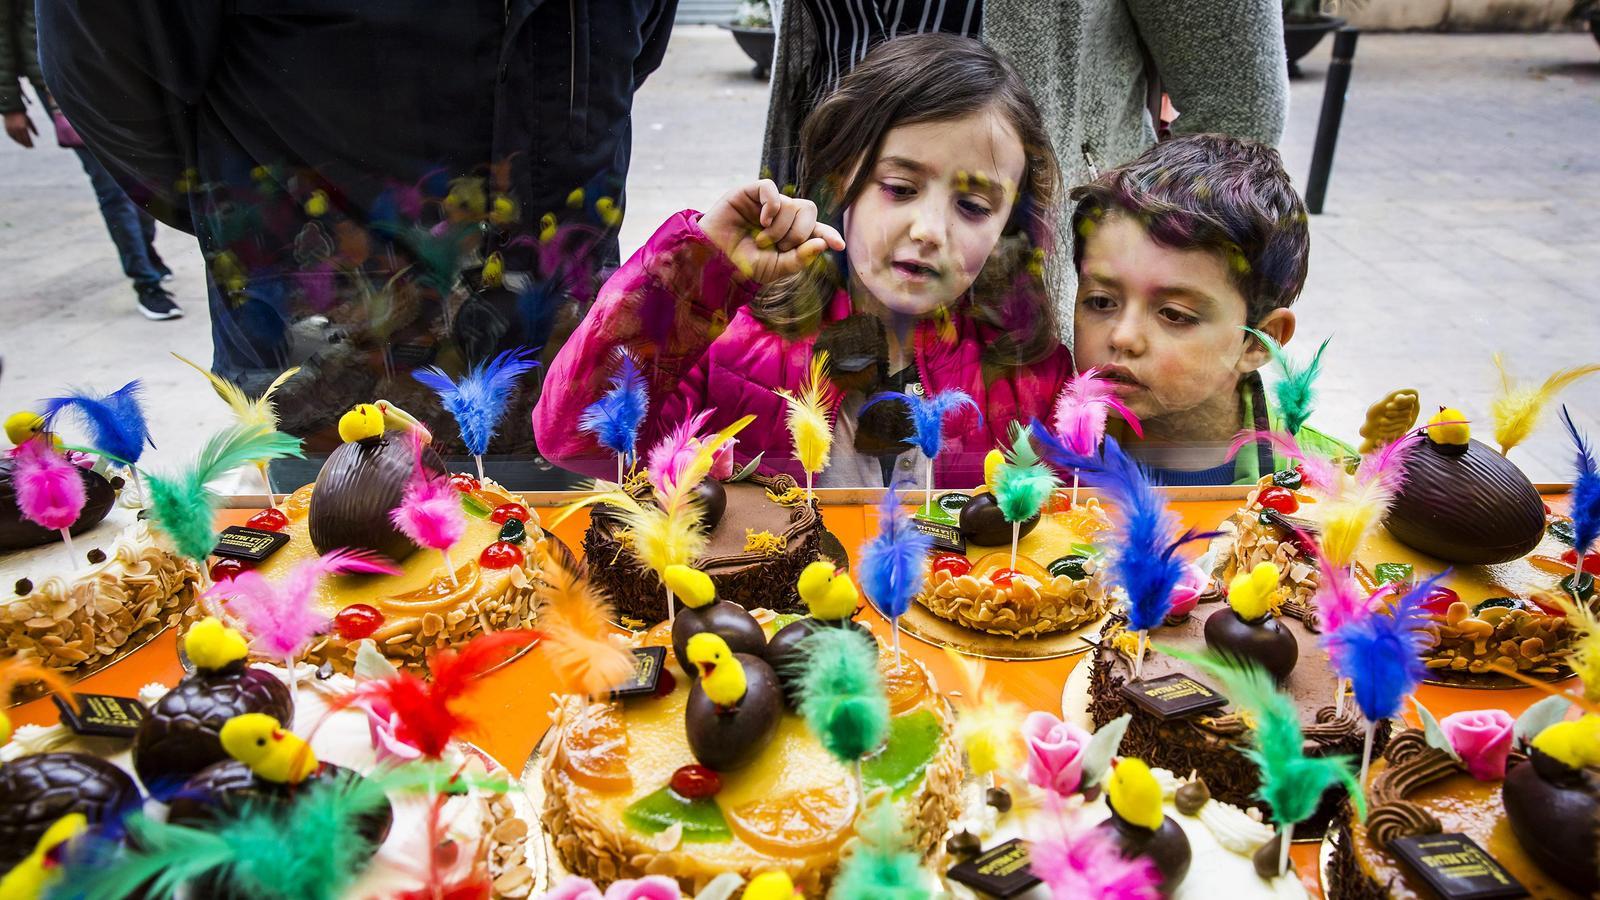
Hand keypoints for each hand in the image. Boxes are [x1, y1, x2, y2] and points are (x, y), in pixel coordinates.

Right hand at [4, 111, 36, 147]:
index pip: (27, 138)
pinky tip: (19, 142)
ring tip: (25, 145)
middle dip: (26, 144)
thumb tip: (38, 136)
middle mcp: (17, 129)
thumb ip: (34, 128)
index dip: (30, 143)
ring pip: (16, 139)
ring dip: (21, 143)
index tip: (32, 146)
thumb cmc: (22, 115)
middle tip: (29, 147)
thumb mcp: (29, 121)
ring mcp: (11, 130)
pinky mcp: (7, 129)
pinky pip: (12, 137)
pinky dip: (16, 140)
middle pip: (22, 140)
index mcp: (23, 127)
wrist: (11, 110)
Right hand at [699, 179, 844, 284]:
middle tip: (779, 247)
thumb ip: (799, 258)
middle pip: (808, 212)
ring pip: (791, 204)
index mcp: (791, 234)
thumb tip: (822, 244)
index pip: (817, 229)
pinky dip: (771, 205)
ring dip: (779, 227)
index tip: (839, 245)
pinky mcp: (751, 193)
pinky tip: (763, 220)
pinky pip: (771, 189)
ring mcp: (768, 203)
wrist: (714, 259)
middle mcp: (782, 216)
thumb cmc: (743, 265)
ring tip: (761, 241)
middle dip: (798, 234)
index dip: (828, 234)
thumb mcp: (775, 268)